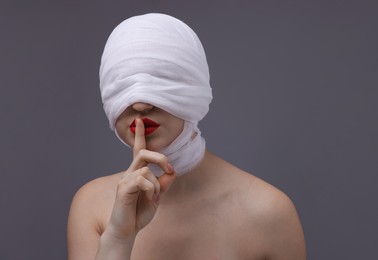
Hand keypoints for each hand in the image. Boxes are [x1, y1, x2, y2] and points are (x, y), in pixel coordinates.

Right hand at [106, 118, 175, 239]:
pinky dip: (152, 189)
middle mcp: (129, 173)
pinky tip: (151, 199)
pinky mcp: (123, 189)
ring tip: (155, 197)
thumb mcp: (157, 196)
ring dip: (157, 184)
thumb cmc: (139, 212)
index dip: (140, 135)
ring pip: (146, 169)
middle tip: (169, 170)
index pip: (138, 150)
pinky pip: (142, 180)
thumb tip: (172, 171)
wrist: (127, 230)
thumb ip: (164, 183)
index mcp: (137, 173)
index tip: (139, 120)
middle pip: (143, 152)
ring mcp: (125, 180)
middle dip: (160, 158)